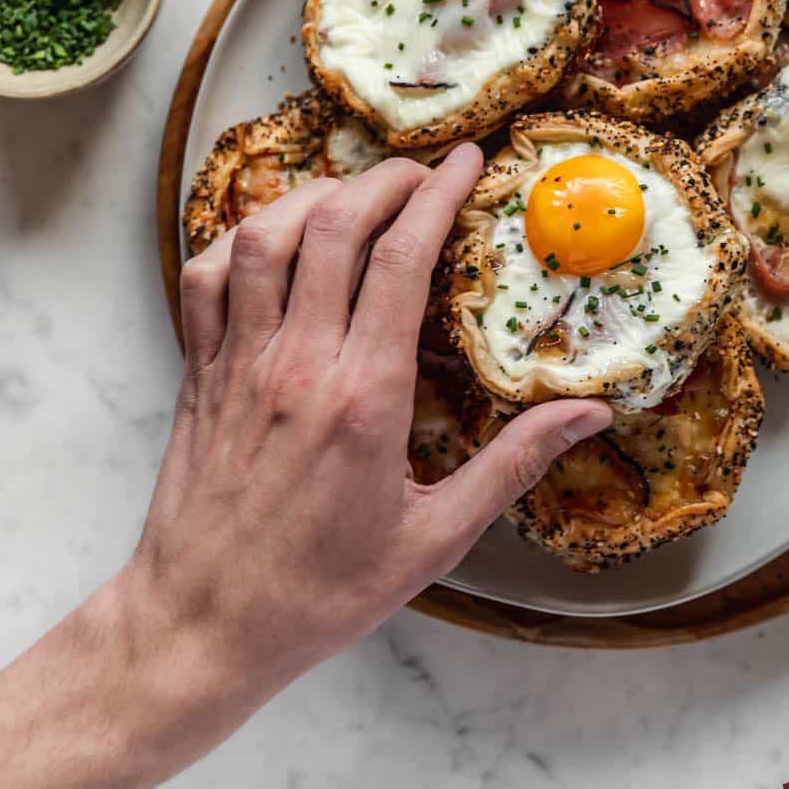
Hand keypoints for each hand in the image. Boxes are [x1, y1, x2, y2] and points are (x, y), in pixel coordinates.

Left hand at [125, 145, 610, 729]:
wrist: (202, 626)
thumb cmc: (322, 592)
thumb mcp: (436, 539)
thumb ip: (513, 465)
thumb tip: (588, 413)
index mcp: (365, 398)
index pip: (402, 259)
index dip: (437, 195)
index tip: (465, 163)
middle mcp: (297, 364)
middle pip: (335, 226)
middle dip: (385, 179)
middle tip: (421, 171)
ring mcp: (238, 363)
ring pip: (265, 236)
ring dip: (314, 197)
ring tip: (355, 195)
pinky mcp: (199, 373)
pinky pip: (207, 277)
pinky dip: (240, 239)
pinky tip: (273, 241)